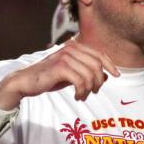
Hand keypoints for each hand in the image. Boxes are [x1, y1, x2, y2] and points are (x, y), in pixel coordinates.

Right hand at [0, 40, 119, 109]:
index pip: (99, 54)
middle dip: (99, 81)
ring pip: (90, 74)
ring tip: (83, 96)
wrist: (26, 82)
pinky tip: (77, 96)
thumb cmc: (49, 78)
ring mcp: (65, 56)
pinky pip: (81, 80)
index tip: (117, 75)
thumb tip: (107, 76)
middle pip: (97, 65)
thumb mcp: (72, 74)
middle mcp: (71, 48)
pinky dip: (82, 91)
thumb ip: (87, 72)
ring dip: (89, 89)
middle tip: (94, 92)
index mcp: (75, 47)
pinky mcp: (60, 67)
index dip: (110, 64)